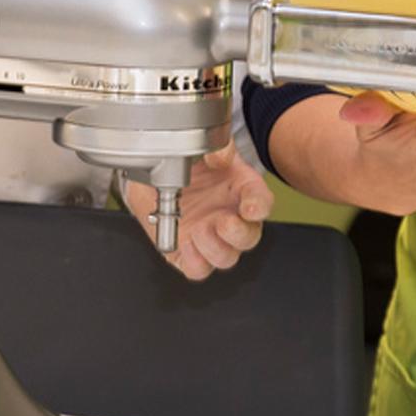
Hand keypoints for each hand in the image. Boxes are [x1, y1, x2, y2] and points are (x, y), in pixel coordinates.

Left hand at [121, 143, 273, 280]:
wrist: (154, 178)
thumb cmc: (187, 165)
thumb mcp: (203, 147)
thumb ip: (216, 147)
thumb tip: (219, 156)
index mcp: (241, 190)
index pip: (261, 202)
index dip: (259, 207)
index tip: (250, 208)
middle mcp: (231, 217)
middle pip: (249, 238)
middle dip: (238, 234)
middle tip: (223, 222)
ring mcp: (212, 238)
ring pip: (226, 258)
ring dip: (214, 248)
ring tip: (198, 229)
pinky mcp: (190, 254)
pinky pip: (198, 269)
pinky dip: (194, 262)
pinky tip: (185, 243)